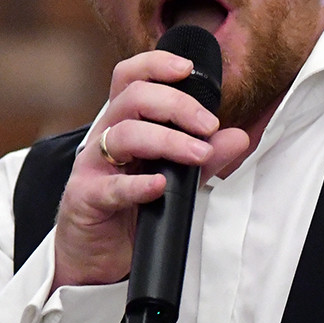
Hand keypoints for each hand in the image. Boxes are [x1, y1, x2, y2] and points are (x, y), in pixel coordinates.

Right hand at [53, 50, 247, 290]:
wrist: (95, 257)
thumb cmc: (129, 211)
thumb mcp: (173, 180)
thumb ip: (204, 159)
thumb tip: (238, 137)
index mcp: (122, 124)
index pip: (131, 79)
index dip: (156, 65)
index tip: (188, 70)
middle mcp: (104, 137)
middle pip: (133, 98)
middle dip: (176, 105)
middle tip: (209, 125)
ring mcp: (91, 166)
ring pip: (125, 135)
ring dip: (167, 140)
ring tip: (198, 154)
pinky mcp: (85, 197)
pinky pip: (111, 186)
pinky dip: (138, 184)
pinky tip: (160, 185)